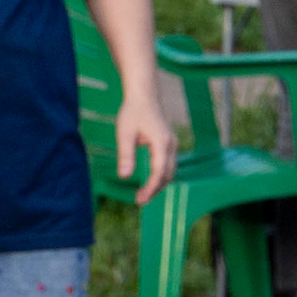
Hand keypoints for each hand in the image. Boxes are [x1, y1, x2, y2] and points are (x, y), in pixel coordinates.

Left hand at [114, 89, 176, 204]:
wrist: (144, 95)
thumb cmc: (133, 112)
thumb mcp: (124, 134)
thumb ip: (125, 155)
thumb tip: (124, 176)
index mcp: (162, 143)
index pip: (159, 172)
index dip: (150, 188)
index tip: (139, 200)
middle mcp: (171, 145)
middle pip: (167, 175)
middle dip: (155, 190)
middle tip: (139, 201)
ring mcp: (172, 144)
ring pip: (169, 170)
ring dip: (158, 184)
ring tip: (143, 194)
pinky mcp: (169, 143)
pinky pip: (168, 164)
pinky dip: (160, 175)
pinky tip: (149, 181)